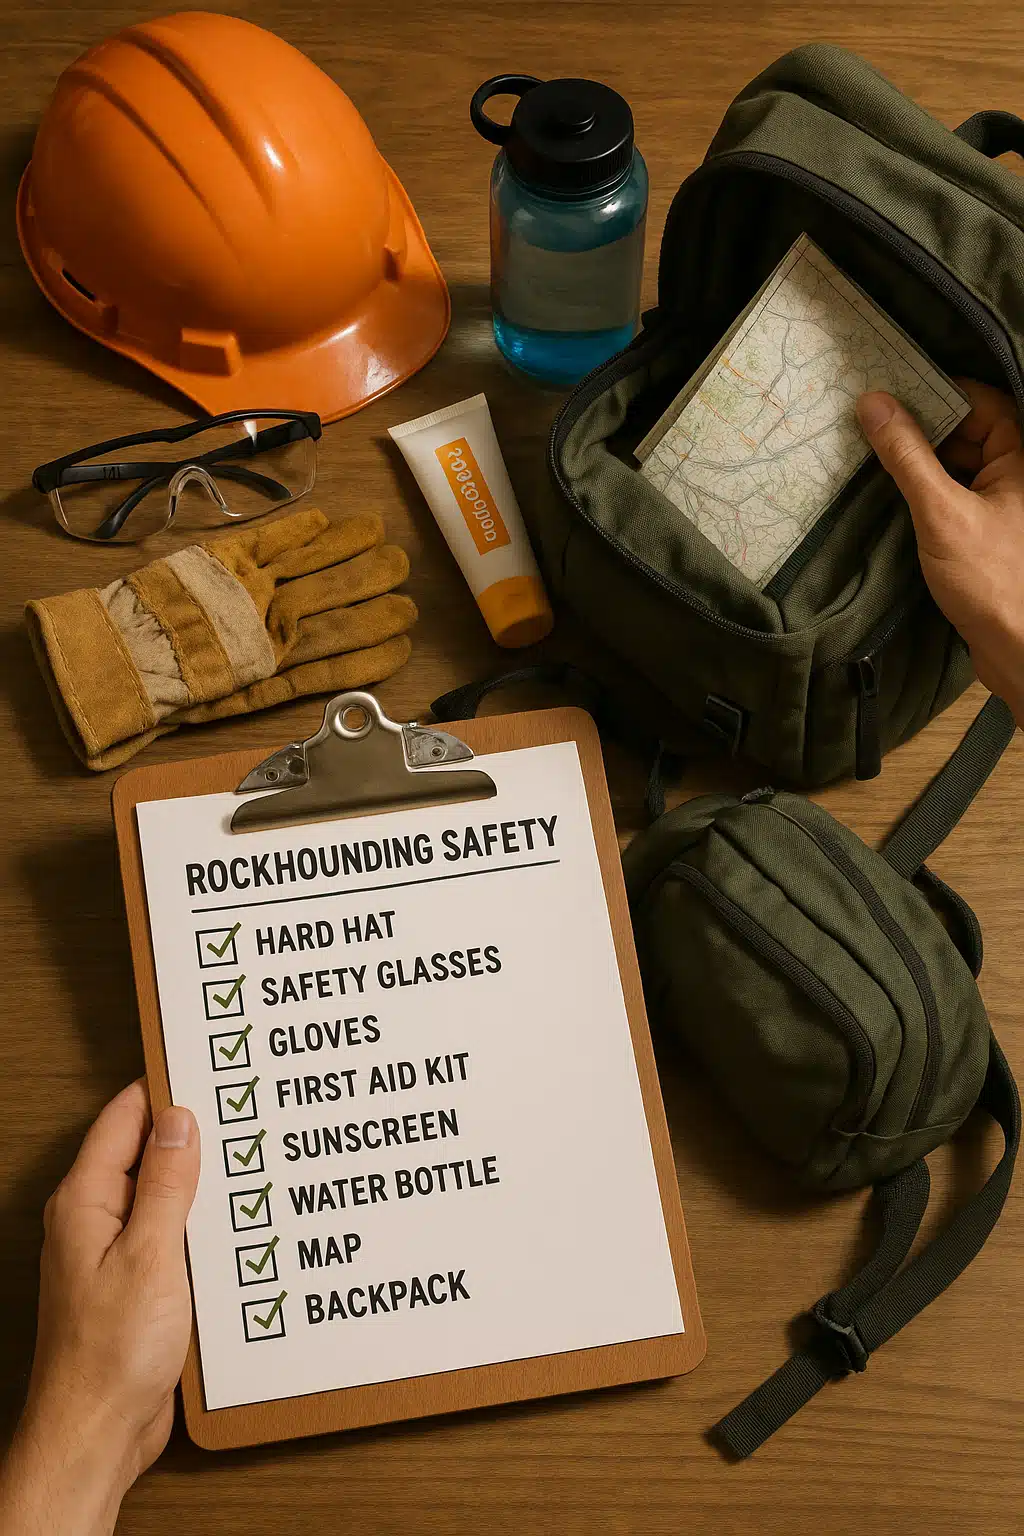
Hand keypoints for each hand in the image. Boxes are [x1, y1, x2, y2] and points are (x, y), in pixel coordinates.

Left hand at [0, 1082, 199, 1535]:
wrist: (97, 1432)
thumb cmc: (110, 1353)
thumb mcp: (151, 1254)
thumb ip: (167, 1183)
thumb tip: (179, 1119)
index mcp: (86, 1201)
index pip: (125, 1118)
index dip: (166, 1088)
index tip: (208, 1065)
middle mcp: (95, 1220)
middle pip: (146, 1152)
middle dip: (191, 1131)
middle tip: (242, 1108)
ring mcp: (115, 1252)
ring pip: (163, 1194)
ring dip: (200, 1181)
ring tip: (248, 1157)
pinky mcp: (138, 1284)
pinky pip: (170, 1233)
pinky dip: (200, 1221)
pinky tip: (234, 1221)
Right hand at [856, 382, 1023, 724]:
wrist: (1018, 648)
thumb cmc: (992, 580)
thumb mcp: (941, 512)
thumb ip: (908, 456)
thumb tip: (875, 404)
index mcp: (1023, 458)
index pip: (982, 402)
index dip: (938, 394)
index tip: (891, 392)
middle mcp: (1019, 475)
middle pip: (970, 433)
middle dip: (924, 429)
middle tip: (872, 424)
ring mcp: (1007, 505)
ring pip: (961, 467)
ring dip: (922, 464)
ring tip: (875, 459)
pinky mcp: (991, 533)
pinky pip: (957, 497)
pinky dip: (929, 493)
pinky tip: (895, 497)